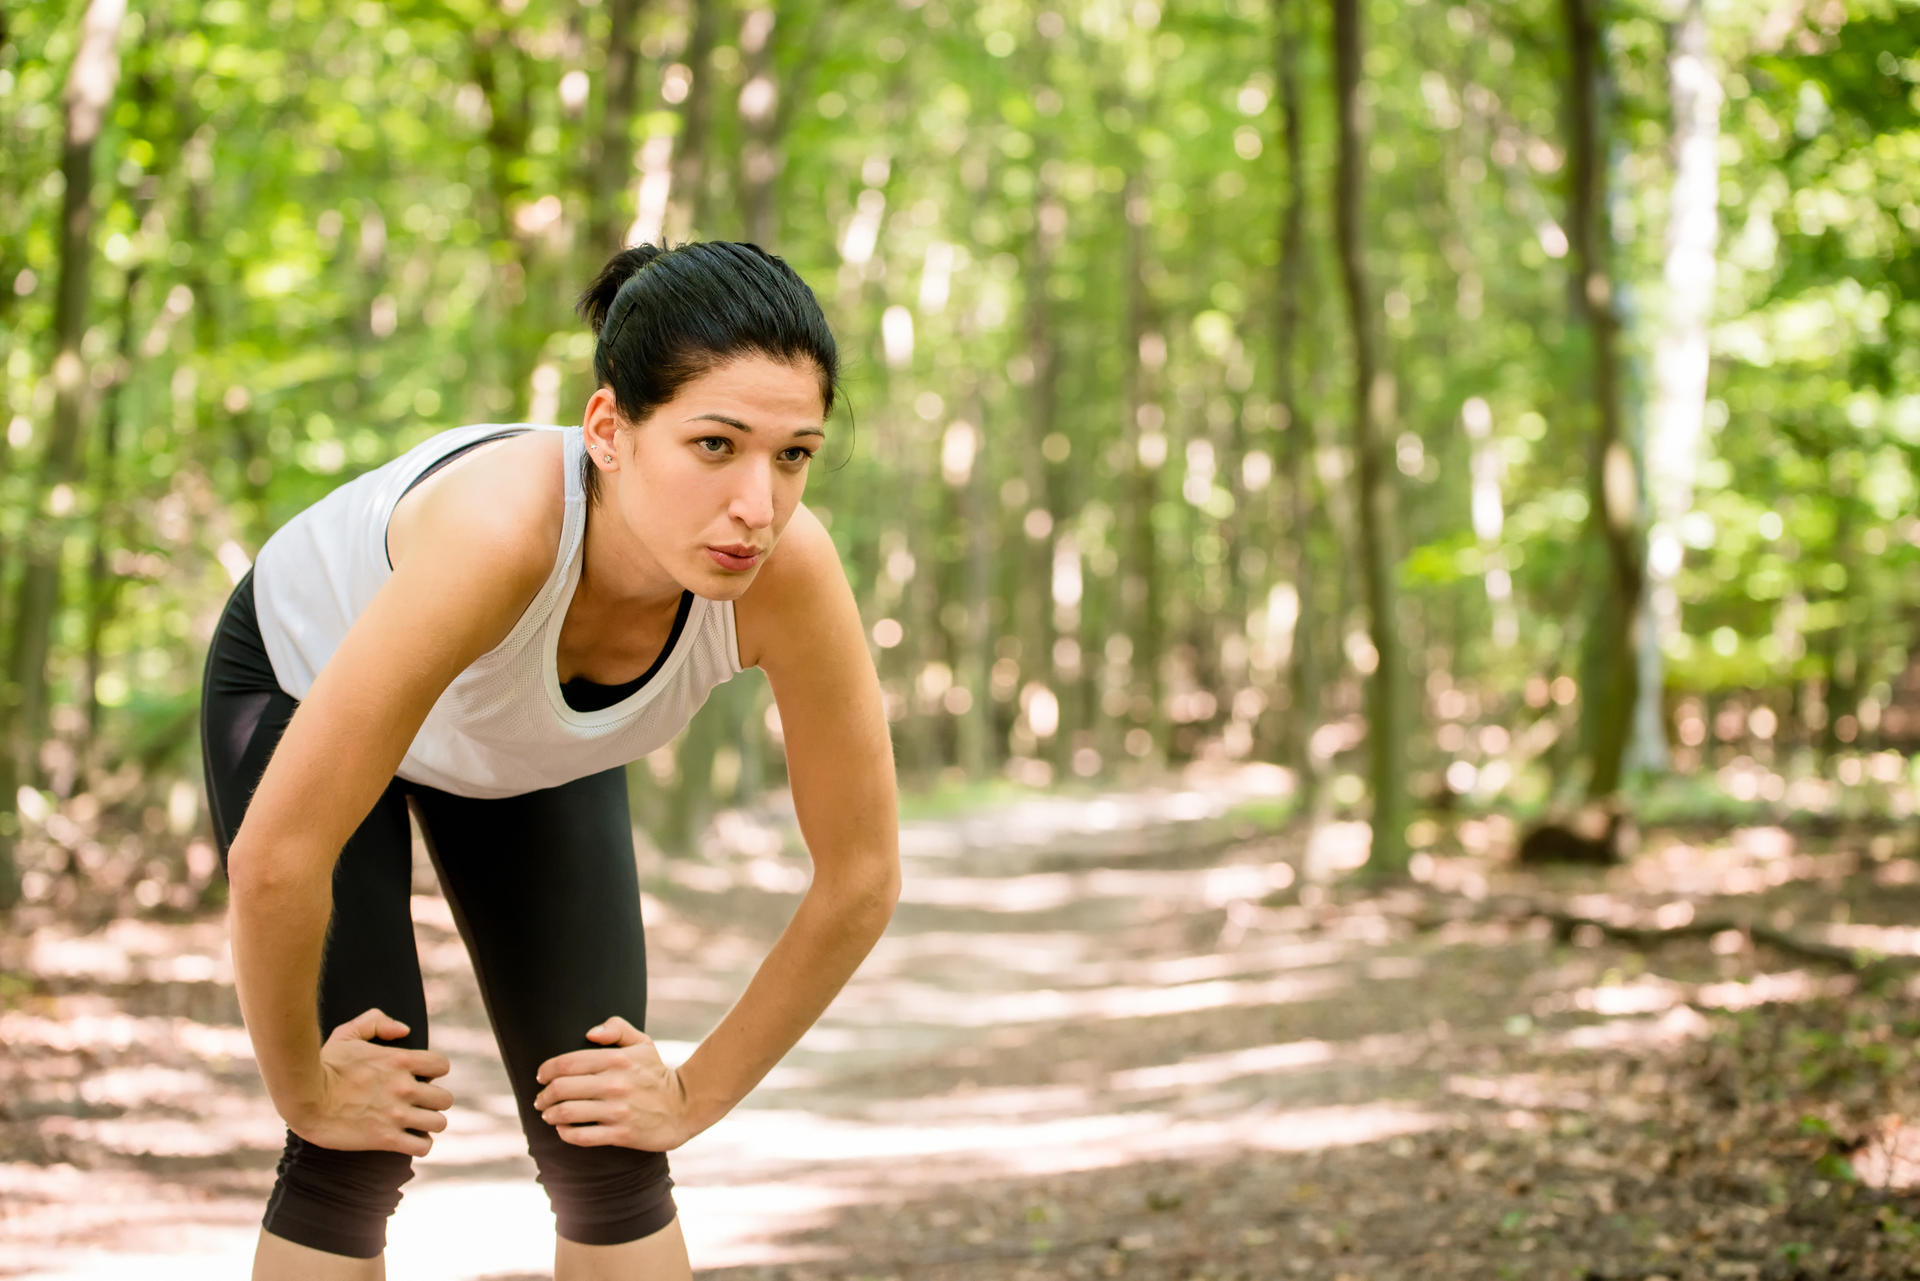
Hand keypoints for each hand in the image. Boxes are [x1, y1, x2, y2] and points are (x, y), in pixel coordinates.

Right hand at [284, 1008, 452, 1157]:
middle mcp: (405, 1087)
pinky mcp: (386, 1139)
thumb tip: (403, 1030)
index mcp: (400, 1060)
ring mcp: (397, 1114)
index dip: (434, 1073)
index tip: (421, 1079)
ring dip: (429, 1125)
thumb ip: (376, 1022)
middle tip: (418, 1106)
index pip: (441, 1066)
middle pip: (445, 1099)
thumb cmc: (323, 1065)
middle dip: (434, 1103)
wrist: (304, 1098)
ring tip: (416, 1125)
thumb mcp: (347, 1033)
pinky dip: (420, 1146)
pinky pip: (422, 1147)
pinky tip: (409, 1142)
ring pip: (438, 1123)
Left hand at [533, 1016, 692, 1150]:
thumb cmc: (656, 1073)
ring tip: (548, 1114)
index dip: (546, 1070)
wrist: (683, 1107)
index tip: (541, 1076)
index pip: (567, 1063)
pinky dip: (565, 1133)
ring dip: (550, 1114)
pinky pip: (582, 1137)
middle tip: (540, 1099)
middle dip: (544, 1095)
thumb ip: (616, 1028)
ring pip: (567, 1113)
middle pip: (561, 1089)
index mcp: (616, 1060)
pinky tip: (563, 1130)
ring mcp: (617, 1111)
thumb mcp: (643, 1043)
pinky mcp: (621, 1134)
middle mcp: (614, 1084)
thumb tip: (589, 1033)